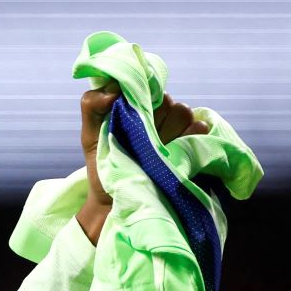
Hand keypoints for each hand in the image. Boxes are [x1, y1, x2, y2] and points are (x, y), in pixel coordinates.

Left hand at [76, 87, 209, 239]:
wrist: (115, 202)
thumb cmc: (104, 166)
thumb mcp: (91, 135)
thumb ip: (92, 105)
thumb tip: (114, 89)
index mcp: (142, 108)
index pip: (152, 88)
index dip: (142, 101)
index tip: (130, 116)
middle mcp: (164, 118)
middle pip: (170, 102)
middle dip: (153, 120)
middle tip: (138, 141)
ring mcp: (180, 132)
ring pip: (184, 114)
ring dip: (167, 131)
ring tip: (150, 153)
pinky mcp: (195, 147)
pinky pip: (200, 129)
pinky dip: (187, 138)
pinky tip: (171, 153)